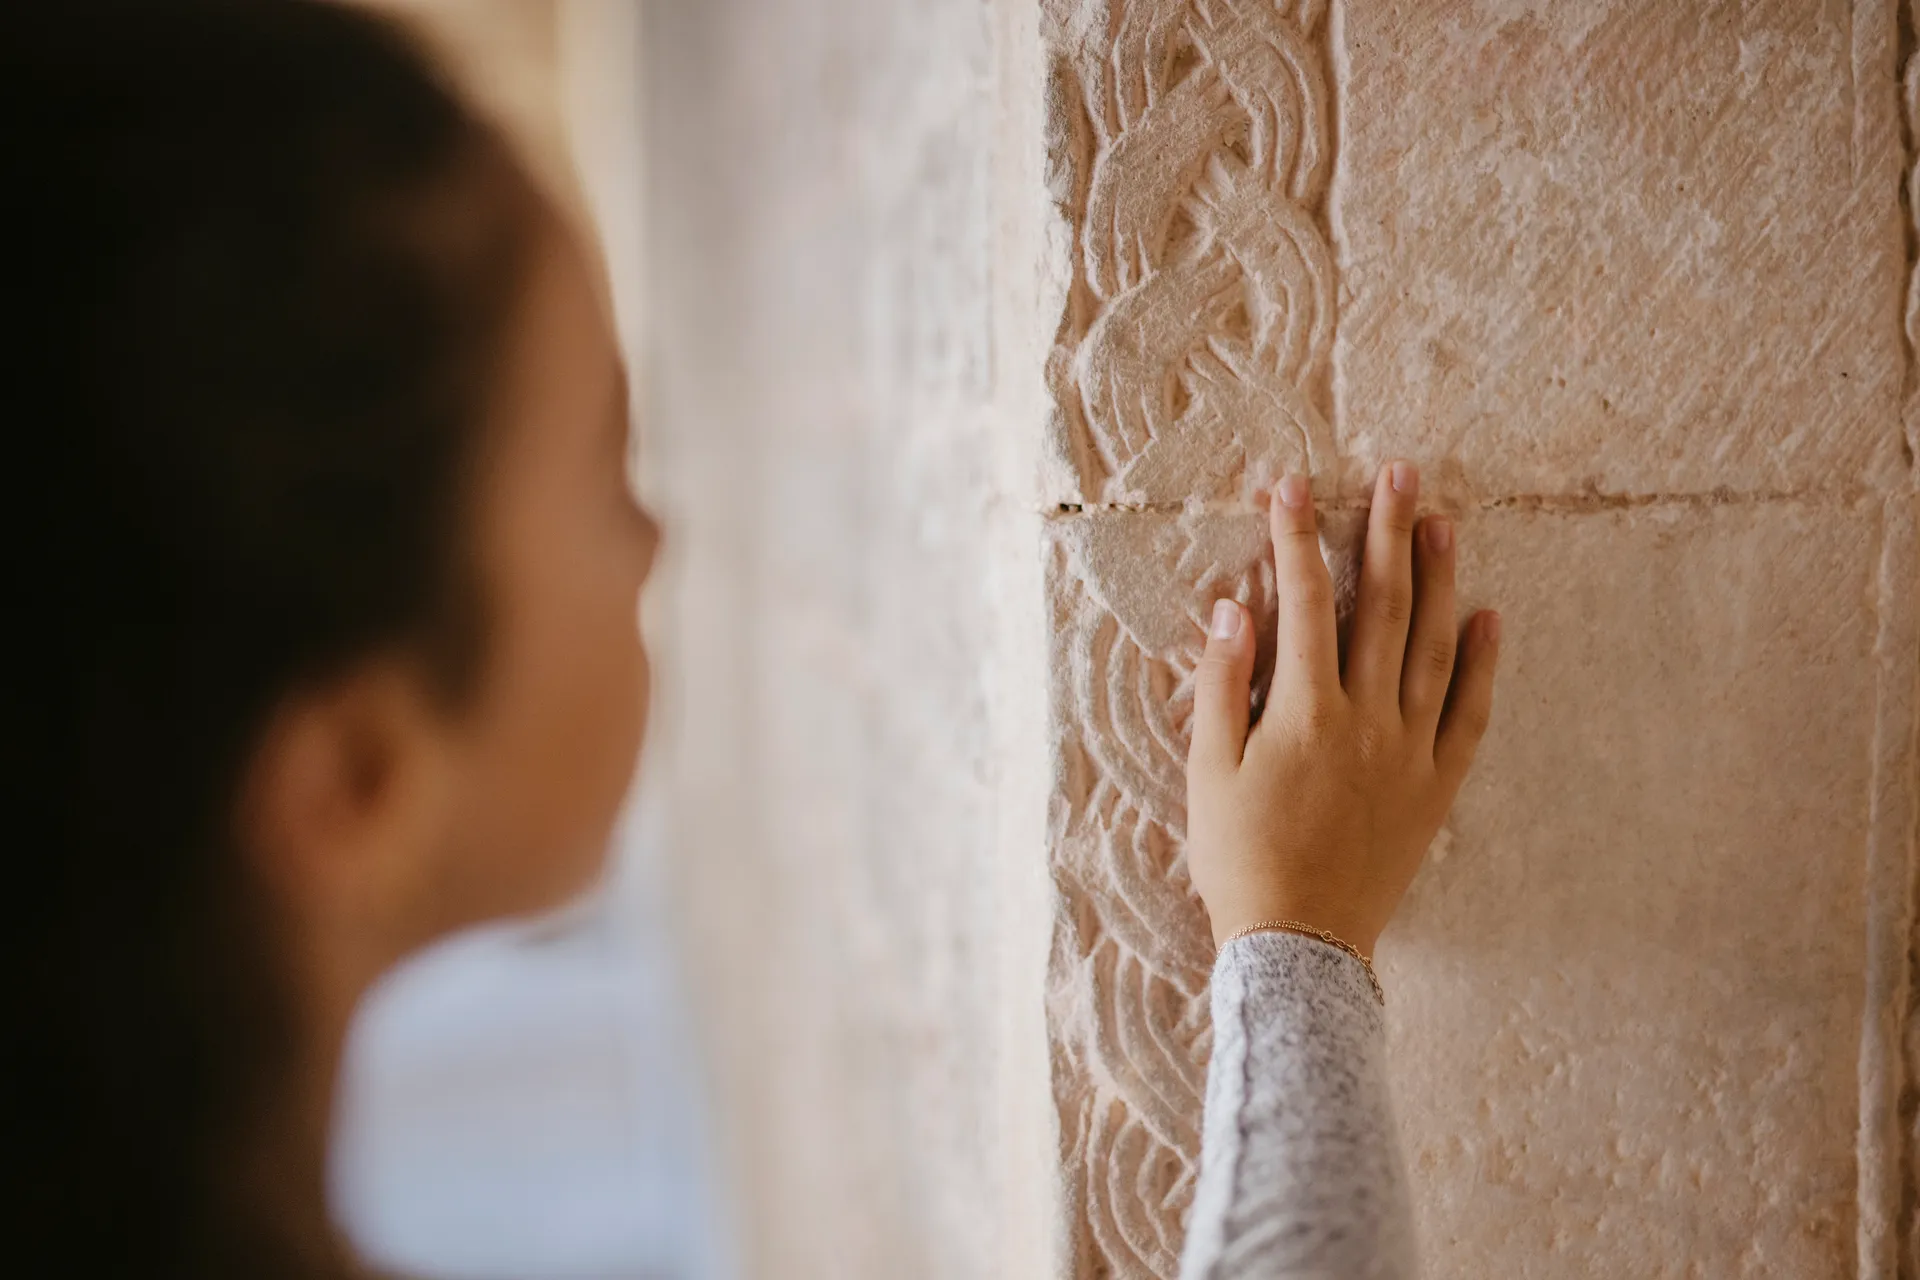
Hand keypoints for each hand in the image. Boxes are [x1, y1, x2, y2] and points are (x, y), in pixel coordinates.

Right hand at [1185, 461, 1500, 956]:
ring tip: (1442, 522)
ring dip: (1438, 580)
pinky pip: (1468, 714)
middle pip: (1380, 607)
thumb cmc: (1238, 859)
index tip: (1292, 486)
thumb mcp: (1207, 773)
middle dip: (1385, 533)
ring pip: (1431, 647)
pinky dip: (1480, 664)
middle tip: (1398, 473)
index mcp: (1303, 713)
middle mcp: (1365, 720)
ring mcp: (1408, 752)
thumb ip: (1221, 687)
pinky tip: (1487, 619)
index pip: (1302, 604)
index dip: (1296, 539)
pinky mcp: (1435, 786)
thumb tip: (1232, 611)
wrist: (1299, 944)